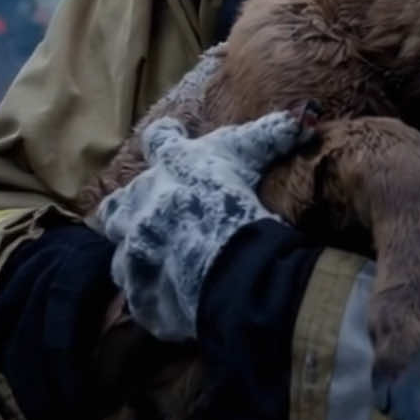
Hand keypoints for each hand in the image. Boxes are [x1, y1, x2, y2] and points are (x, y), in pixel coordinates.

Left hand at [97, 111, 308, 341]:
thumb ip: (273, 133)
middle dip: (123, 213)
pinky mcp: (143, 297)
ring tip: (161, 265)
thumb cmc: (232, 196)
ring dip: (138, 260)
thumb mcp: (251, 152)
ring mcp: (134, 256)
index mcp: (167, 167)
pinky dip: (158, 299)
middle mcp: (138, 207)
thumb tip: (305, 118)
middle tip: (143, 217)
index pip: (157, 141)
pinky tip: (175, 299)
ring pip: (122, 260)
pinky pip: (144, 301)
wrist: (221, 260)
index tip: (169, 135)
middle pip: (114, 209)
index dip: (164, 137)